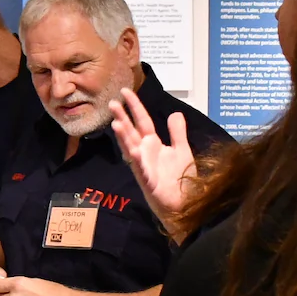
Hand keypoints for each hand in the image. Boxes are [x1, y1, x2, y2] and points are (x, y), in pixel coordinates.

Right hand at [108, 88, 197, 232]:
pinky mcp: (148, 181)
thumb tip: (174, 113)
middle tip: (112, 103)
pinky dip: (138, 161)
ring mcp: (144, 167)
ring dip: (124, 137)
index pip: (142, 121)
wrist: (184, 204)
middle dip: (122, 117)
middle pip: (131, 131)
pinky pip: (141, 169)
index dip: (135, 106)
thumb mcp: (182, 151)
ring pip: (131, 148)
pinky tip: (135, 151)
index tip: (125, 91)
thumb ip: (177, 133)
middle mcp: (144, 153)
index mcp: (152, 144)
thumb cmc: (181, 179)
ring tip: (116, 124)